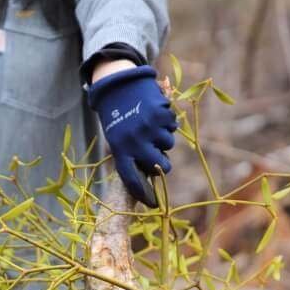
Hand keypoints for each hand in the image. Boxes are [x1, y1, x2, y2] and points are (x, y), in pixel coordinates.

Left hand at [87, 64, 176, 206]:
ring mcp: (149, 128)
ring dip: (163, 138)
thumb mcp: (117, 138)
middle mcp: (135, 142)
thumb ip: (131, 155)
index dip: (143, 193)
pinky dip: (168, 122)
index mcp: (120, 150)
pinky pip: (172, 127)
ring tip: (150, 126)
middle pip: (159, 165)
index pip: (132, 179)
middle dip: (162, 163)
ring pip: (168, 144)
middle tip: (156, 153)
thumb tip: (151, 174)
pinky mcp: (161, 114)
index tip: (152, 204)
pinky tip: (156, 114)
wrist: (118, 86)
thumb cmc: (117, 116)